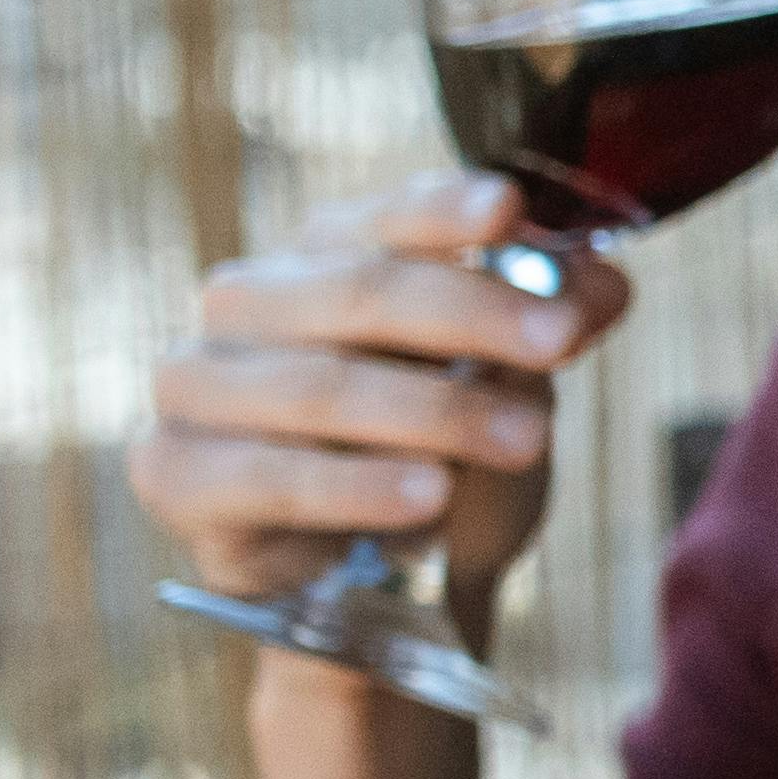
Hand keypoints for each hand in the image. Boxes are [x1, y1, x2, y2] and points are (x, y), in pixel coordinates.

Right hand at [127, 172, 626, 633]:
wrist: (377, 569)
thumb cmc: (439, 445)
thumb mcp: (512, 380)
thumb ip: (553, 322)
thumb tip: (603, 284)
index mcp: (324, 253)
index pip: (383, 215)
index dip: (443, 210)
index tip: (507, 209)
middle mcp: (247, 302)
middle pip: (361, 292)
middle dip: (473, 314)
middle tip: (561, 342)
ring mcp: (198, 383)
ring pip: (320, 386)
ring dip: (432, 411)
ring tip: (523, 440)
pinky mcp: (173, 472)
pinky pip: (266, 476)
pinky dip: (355, 486)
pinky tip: (426, 495)